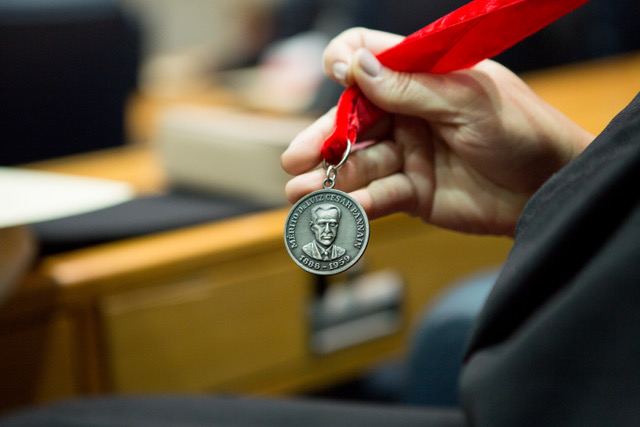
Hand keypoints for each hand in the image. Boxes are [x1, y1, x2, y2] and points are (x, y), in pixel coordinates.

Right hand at [281, 28, 592, 235]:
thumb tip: (355, 65)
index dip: (347, 63)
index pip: (371, 58)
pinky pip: (379, 196)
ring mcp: (408, 153)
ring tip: (301, 193)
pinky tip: (343, 210)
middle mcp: (408, 113)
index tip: (336, 76)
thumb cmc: (522, 131)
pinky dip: (360, 204)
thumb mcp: (469, 101)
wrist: (550, 188)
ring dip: (330, 178)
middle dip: (323, 139)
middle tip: (295, 160)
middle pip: (352, 121)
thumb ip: (412, 88)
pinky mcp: (413, 191)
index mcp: (422, 78)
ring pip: (359, 163)